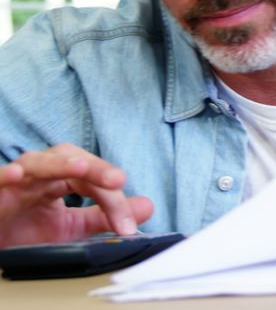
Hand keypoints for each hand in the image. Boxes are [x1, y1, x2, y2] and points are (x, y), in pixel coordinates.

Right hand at [0, 144, 152, 247]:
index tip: (129, 226)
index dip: (113, 200)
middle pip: (68, 159)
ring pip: (34, 163)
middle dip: (95, 168)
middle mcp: (37, 174)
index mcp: (58, 179)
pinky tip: (17, 176)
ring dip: (58, 164)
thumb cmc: (24, 230)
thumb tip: (148, 206)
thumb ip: (104, 217)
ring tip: (80, 168)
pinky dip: (4, 176)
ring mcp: (13, 183)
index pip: (92, 179)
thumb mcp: (69, 228)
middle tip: (118, 181)